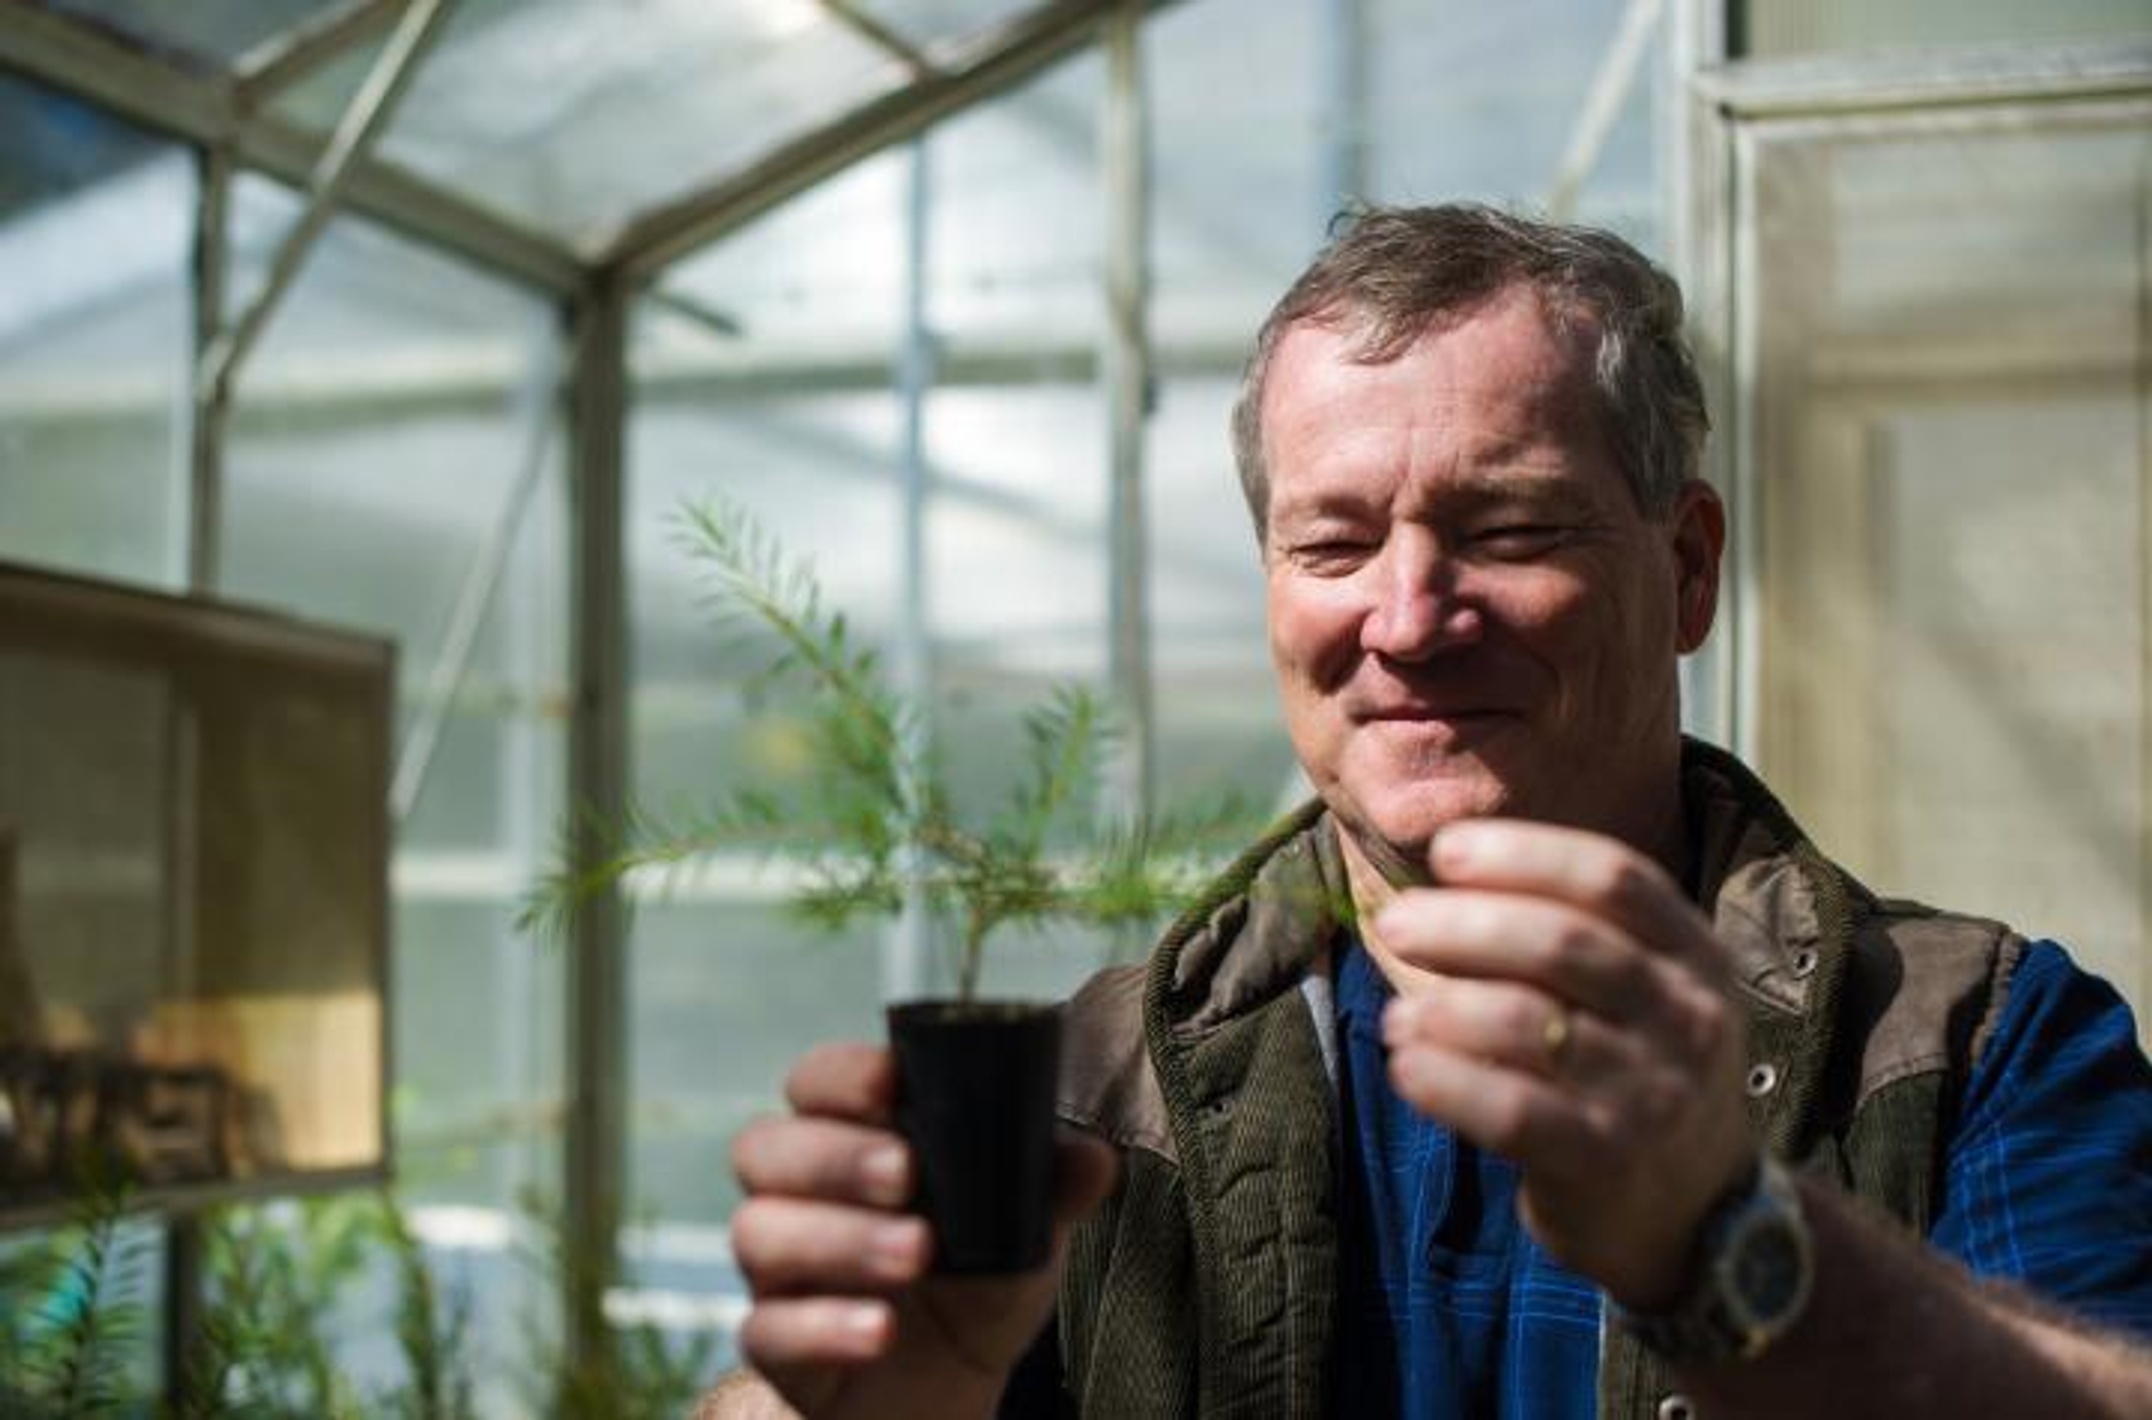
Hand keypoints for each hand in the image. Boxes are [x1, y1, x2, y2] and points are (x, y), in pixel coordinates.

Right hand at [728, 1041, 1117, 1419]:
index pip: (817, 1083)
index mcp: (851, 1139)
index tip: (893, 1080)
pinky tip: (878, 1331)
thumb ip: (1051, 1187)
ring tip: (915, 1253)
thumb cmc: (973, 1281)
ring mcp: (779, 1271)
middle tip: (905, 1174)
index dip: (842, 1075)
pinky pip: (768, 1330)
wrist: (949, 1390)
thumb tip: (1095, 1156)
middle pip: (766, 1148)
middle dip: (835, 1155)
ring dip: (840, 1239)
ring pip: (759, 1232)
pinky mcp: (777, 1346)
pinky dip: (822, 1326)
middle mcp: (797, 1195)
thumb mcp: (1022, 1230)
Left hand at [1370, 819, 1754, 1307]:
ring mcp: (1650, 1091)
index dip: (1523, 853)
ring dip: (1442, 1007)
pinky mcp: (1605, 1160)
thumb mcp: (1644, 991)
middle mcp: (1685, 1016)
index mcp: (1694, 955)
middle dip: (1463, 923)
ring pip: (1526, 1021)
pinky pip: (1511, 1109)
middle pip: (1562, 942)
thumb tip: (1446, 875)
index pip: (1612, 877)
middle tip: (1395, 924)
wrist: (1696, 1211)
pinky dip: (1445, 1080)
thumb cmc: (1636, 1070)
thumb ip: (1572, 932)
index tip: (1446, 851)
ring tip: (1396, 1016)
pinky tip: (1405, 1066)